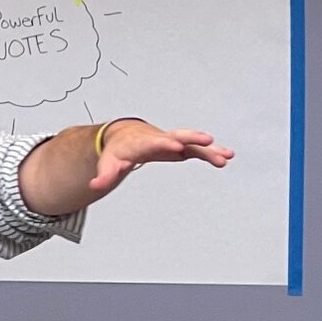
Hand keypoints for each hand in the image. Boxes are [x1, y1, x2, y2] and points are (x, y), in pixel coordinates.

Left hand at [90, 121, 234, 195]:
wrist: (127, 135)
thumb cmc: (119, 149)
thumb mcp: (109, 161)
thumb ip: (105, 174)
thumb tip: (95, 185)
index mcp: (143, 142)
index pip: (154, 141)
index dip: (165, 143)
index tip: (176, 145)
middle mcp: (161, 138)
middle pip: (178, 136)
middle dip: (192, 138)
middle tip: (207, 140)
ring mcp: (173, 141)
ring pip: (193, 143)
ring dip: (208, 149)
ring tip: (226, 156)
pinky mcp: (181, 146)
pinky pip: (198, 150)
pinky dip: (211, 153)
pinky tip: (227, 156)